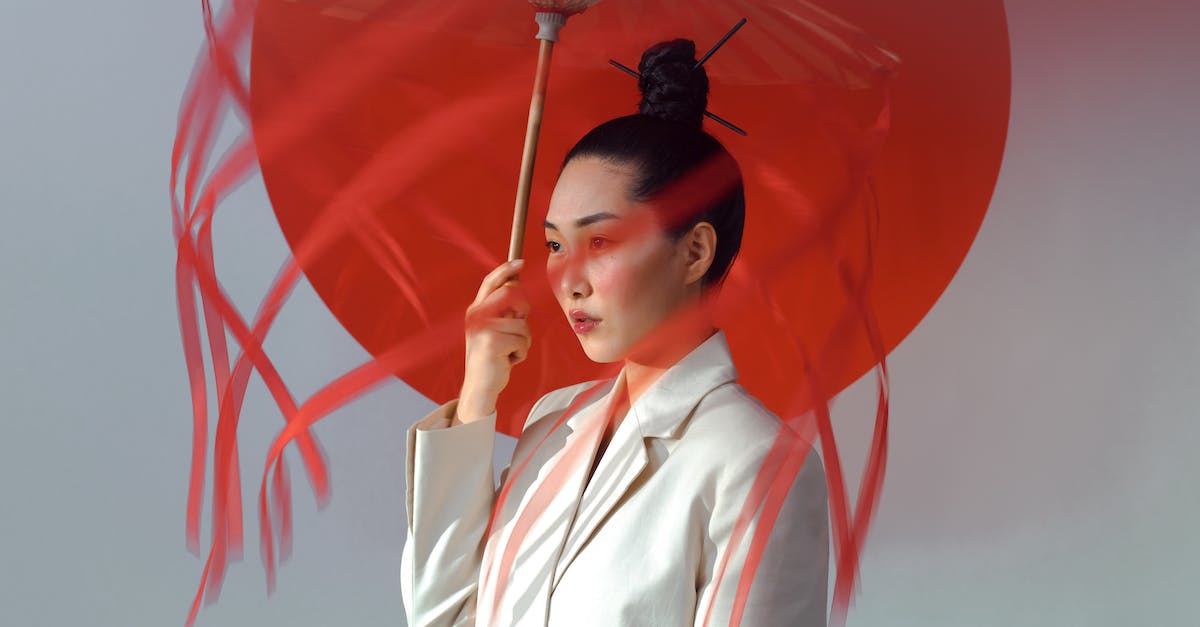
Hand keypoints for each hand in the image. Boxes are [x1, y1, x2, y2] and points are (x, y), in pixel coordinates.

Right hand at [456, 259, 531, 423]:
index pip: (491, 282)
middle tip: (518, 325)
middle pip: (512, 294)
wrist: (480, 387)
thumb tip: (517, 286)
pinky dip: (521, 353)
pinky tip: (508, 361)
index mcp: (476, 311)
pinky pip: (522, 340)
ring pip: (522, 324)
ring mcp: (482, 329)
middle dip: (523, 310)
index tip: (521, 262)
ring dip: (523, 341)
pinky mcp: (492, 343)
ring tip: (509, 352)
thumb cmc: (492, 358)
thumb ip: (502, 312)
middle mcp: (476, 316)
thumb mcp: (494, 330)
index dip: (506, 270)